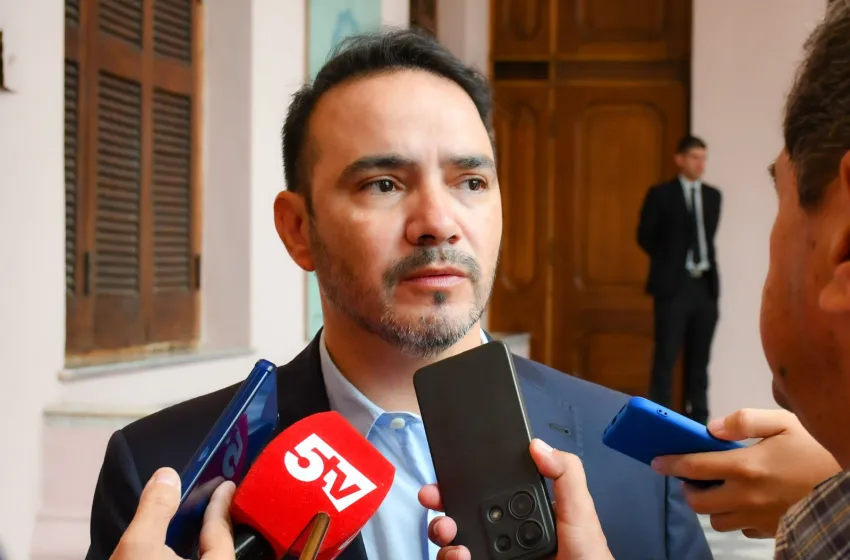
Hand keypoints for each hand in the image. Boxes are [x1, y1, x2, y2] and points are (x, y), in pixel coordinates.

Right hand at [110, 467, 236, 559]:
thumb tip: (168, 475)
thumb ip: (156, 510)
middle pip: (223, 549)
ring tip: (198, 523)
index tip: (226, 484)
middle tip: (216, 500)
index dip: (222, 506)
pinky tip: (180, 550)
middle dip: (218, 523)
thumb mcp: (139, 548)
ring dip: (205, 543)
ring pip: (212, 559)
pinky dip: (195, 555)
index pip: (223, 533)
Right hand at [418, 439, 612, 559]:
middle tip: (434, 499)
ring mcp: (492, 555)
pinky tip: (461, 555)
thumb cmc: (586, 554)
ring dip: (441, 532)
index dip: (460, 482)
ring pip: (452, 541)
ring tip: (449, 532)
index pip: (483, 491)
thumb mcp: (579, 509)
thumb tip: (538, 445)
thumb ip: (565, 475)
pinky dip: (451, 558)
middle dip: (440, 505)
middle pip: (459, 514)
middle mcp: (501, 533)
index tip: (444, 477)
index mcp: (519, 510)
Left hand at [651, 408, 839, 537]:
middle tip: (691, 475)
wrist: (849, 486)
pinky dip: (735, 517)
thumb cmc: (817, 450)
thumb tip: (712, 427)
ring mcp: (759, 518)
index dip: (669, 464)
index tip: (655, 461)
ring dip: (710, 506)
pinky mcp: (772, 530)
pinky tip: (743, 500)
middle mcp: (747, 497)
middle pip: (698, 502)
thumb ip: (745, 421)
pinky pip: (741, 529)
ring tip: (717, 488)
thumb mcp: (785, 422)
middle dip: (688, 489)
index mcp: (746, 467)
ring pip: (717, 521)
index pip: (694, 467)